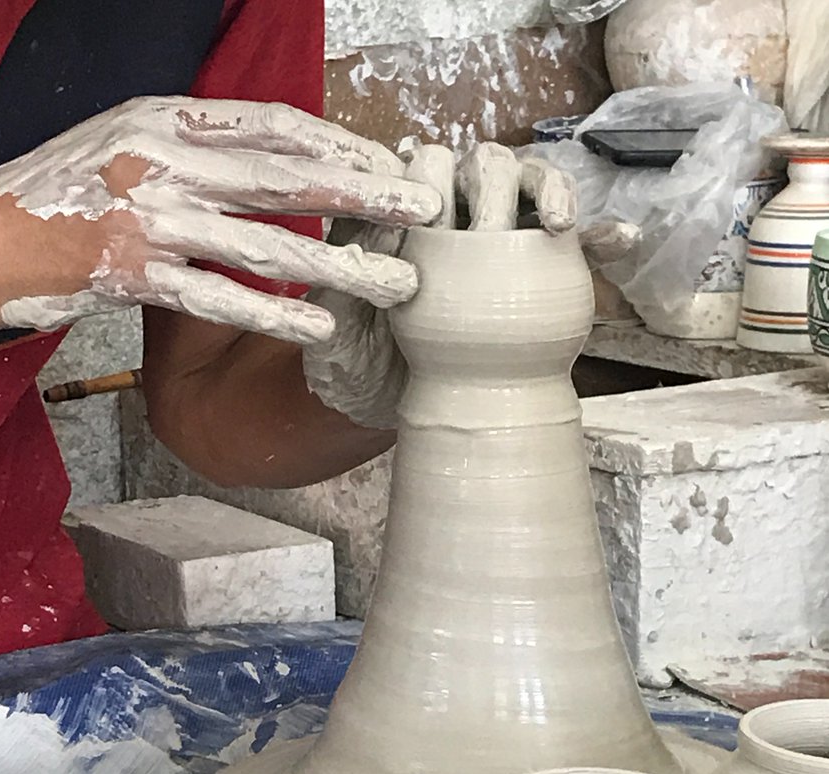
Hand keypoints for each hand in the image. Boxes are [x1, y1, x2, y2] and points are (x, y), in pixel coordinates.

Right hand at [0, 97, 440, 347]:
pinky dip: (273, 314)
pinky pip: (216, 296)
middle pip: (283, 175)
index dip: (338, 145)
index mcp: (164, 119)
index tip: (389, 167)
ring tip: (395, 283)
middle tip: (423, 213)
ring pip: (261, 240)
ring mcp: (146, 216)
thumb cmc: (62, 194)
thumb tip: (270, 162)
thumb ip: (195, 150)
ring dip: (337, 263)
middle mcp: (161, 159)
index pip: (271, 124)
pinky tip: (323, 328)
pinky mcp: (130, 273)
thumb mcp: (127, 145)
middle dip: (362, 195)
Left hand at [304, 143, 634, 429]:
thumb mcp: (341, 332)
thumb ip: (351, 282)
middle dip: (500, 181)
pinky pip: (575, 249)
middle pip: (487, 169)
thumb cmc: (359, 368)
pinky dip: (601, 239)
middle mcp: (456, 222)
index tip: (439, 214)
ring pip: (533, 192)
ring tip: (562, 223)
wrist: (396, 416)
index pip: (426, 169)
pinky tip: (621, 240)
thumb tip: (374, 221)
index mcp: (406, 224)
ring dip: (552, 193)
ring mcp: (499, 247)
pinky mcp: (534, 279)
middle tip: (502, 222)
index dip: (435, 176)